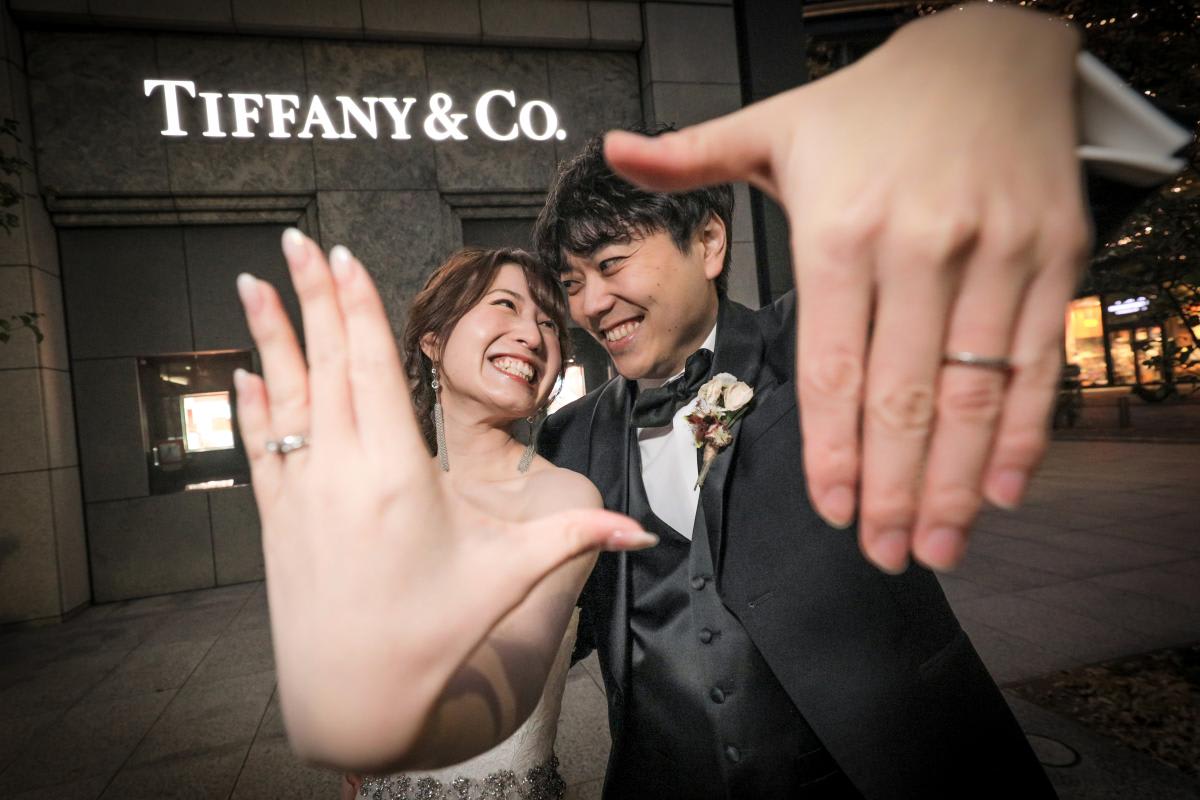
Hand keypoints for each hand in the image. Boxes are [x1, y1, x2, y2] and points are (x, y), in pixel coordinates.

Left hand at [235, 229, 651, 767]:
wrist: (352, 701)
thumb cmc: (430, 637)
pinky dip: (252, 404)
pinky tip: (245, 372)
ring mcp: (301, 494)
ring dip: (270, 335)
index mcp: (398, 474)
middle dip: (312, 295)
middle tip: (294, 238)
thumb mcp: (505, 580)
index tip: (341, 255)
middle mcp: (340, 473)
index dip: (358, 307)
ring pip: (283, 395)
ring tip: (252, 281)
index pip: (374, 368)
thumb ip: (573, 541)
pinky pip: (260, 446)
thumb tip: (643, 533)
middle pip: (326, 363)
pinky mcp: (277, 521)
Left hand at [604, 4, 1088, 572]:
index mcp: (842, 230)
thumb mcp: (776, 123)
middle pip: (902, 398)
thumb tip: (613, 149)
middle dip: (892, 491)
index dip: (832, 452)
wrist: (993, 50)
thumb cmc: (874, 102)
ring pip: (974, 395)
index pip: (830, 368)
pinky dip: (1024, 434)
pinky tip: (1002, 489)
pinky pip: (1038, 362)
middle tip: (883, 555)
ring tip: (935, 546)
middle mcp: (920, 248)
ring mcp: (996, 256)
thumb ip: (692, 154)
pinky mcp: (1054, 257)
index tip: (832, 512)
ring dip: (955, 485)